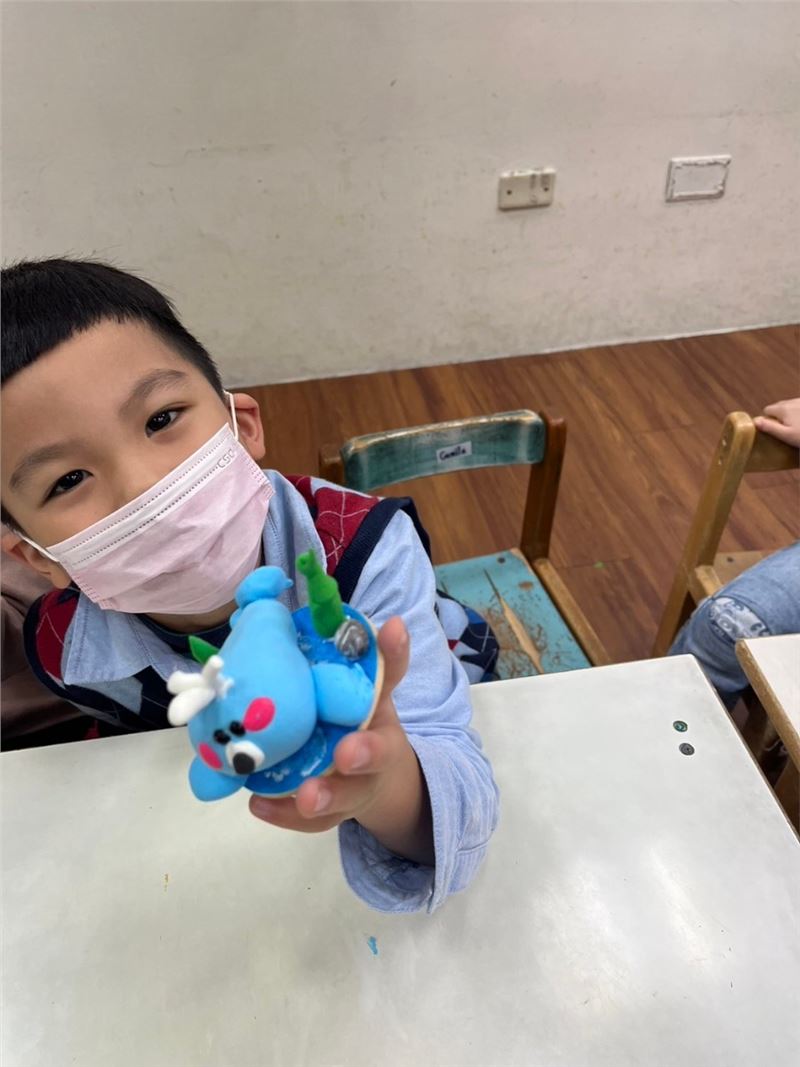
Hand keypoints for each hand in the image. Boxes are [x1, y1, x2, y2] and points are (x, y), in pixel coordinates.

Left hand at [249, 616, 433, 864]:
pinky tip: (258, 804)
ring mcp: (348, 789)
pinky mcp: (322, 811)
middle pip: (371, 763)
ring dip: (323, 798)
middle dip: (362, 756)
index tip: (378, 673)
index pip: (390, 696)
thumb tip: (391, 621)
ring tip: (302, 795)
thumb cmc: (361, 717)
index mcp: (383, 722)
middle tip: (345, 753)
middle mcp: (371, 760)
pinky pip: (305, 820)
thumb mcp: (373, 685)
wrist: (372, 775)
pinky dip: (283, 814)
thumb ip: (377, 655)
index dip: (387, 685)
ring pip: (339, 799)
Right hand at [753, 398, 799, 448]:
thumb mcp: (786, 435)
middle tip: (786, 430)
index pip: (767, 410)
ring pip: (788, 406)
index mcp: (783, 409)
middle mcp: (791, 401)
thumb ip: (769, 427)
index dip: (768, 420)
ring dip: (789, 414)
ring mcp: (799, 401)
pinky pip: (797, 406)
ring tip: (796, 426)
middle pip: (777, 407)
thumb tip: (754, 421)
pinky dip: (797, 412)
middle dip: (778, 416)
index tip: (775, 430)